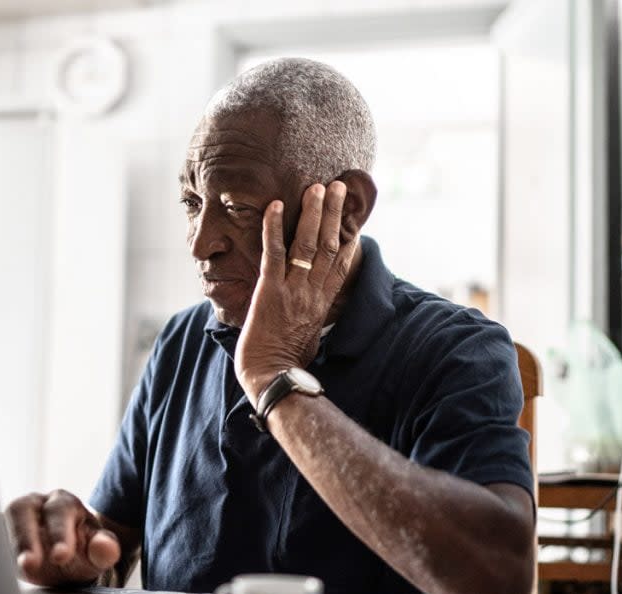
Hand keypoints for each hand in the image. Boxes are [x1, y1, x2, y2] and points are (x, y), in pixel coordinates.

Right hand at [4, 489, 120, 586]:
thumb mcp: (97, 553)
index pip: (59, 512)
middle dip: (25, 538)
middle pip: (22, 510)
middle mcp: (34, 504)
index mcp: (63, 503)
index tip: (61, 556)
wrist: (64, 560)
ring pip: (1, 523)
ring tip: (14, 570)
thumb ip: (104, 549)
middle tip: (29, 564)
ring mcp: (12, 520)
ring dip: (6, 547)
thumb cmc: (81, 551)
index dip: (59, 533)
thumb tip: (105, 547)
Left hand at [235, 181, 358, 403]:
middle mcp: (312, 292)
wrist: (272, 378)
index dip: (346, 236)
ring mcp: (292, 290)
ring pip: (306, 244)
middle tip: (336, 187)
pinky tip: (274, 205)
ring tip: (316, 187)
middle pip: (327, 245)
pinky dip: (273, 227)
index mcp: (322, 303)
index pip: (340, 263)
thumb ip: (311, 317)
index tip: (351, 216)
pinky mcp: (269, 290)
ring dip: (311, 212)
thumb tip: (312, 311)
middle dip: (333, 214)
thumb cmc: (286, 364)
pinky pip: (273, 253)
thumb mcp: (309, 338)